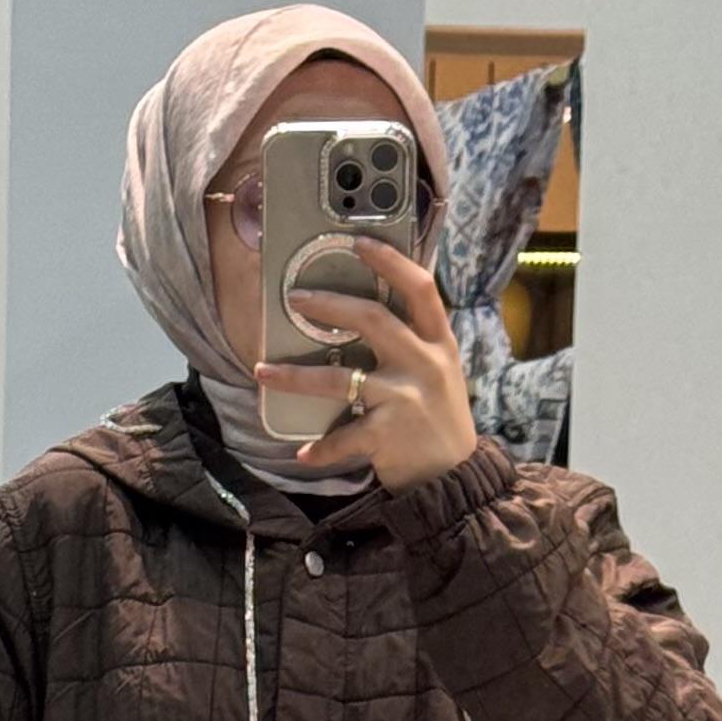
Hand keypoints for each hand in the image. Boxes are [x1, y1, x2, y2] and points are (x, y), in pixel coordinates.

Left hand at [268, 240, 477, 492]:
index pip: (420, 288)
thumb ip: (415, 343)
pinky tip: (302, 453)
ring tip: (264, 371)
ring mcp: (405, 399)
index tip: (357, 241)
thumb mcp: (441, 373)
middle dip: (328, 305)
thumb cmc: (441, 421)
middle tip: (295, 299)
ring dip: (295, 375)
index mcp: (440, 344)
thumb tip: (367, 313)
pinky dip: (320, 447)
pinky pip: (342, 437)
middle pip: (372, 318)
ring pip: (339, 377)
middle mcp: (424, 364)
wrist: (457, 479)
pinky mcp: (387, 435)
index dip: (389, 260)